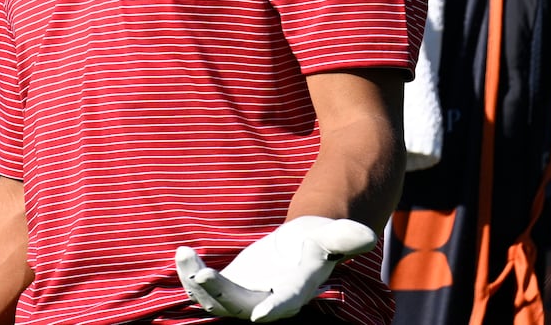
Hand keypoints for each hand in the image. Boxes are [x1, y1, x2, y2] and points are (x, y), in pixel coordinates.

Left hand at [175, 216, 375, 321]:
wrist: (299, 247)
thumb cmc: (318, 239)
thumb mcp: (332, 234)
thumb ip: (346, 236)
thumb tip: (368, 237)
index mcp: (297, 289)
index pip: (286, 301)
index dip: (274, 308)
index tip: (258, 316)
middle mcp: (269, 301)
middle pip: (241, 305)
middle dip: (218, 293)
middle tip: (199, 274)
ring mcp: (246, 298)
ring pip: (216, 300)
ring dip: (196, 282)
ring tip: (183, 255)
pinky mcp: (228, 289)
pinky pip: (204, 290)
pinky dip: (189, 274)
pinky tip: (182, 253)